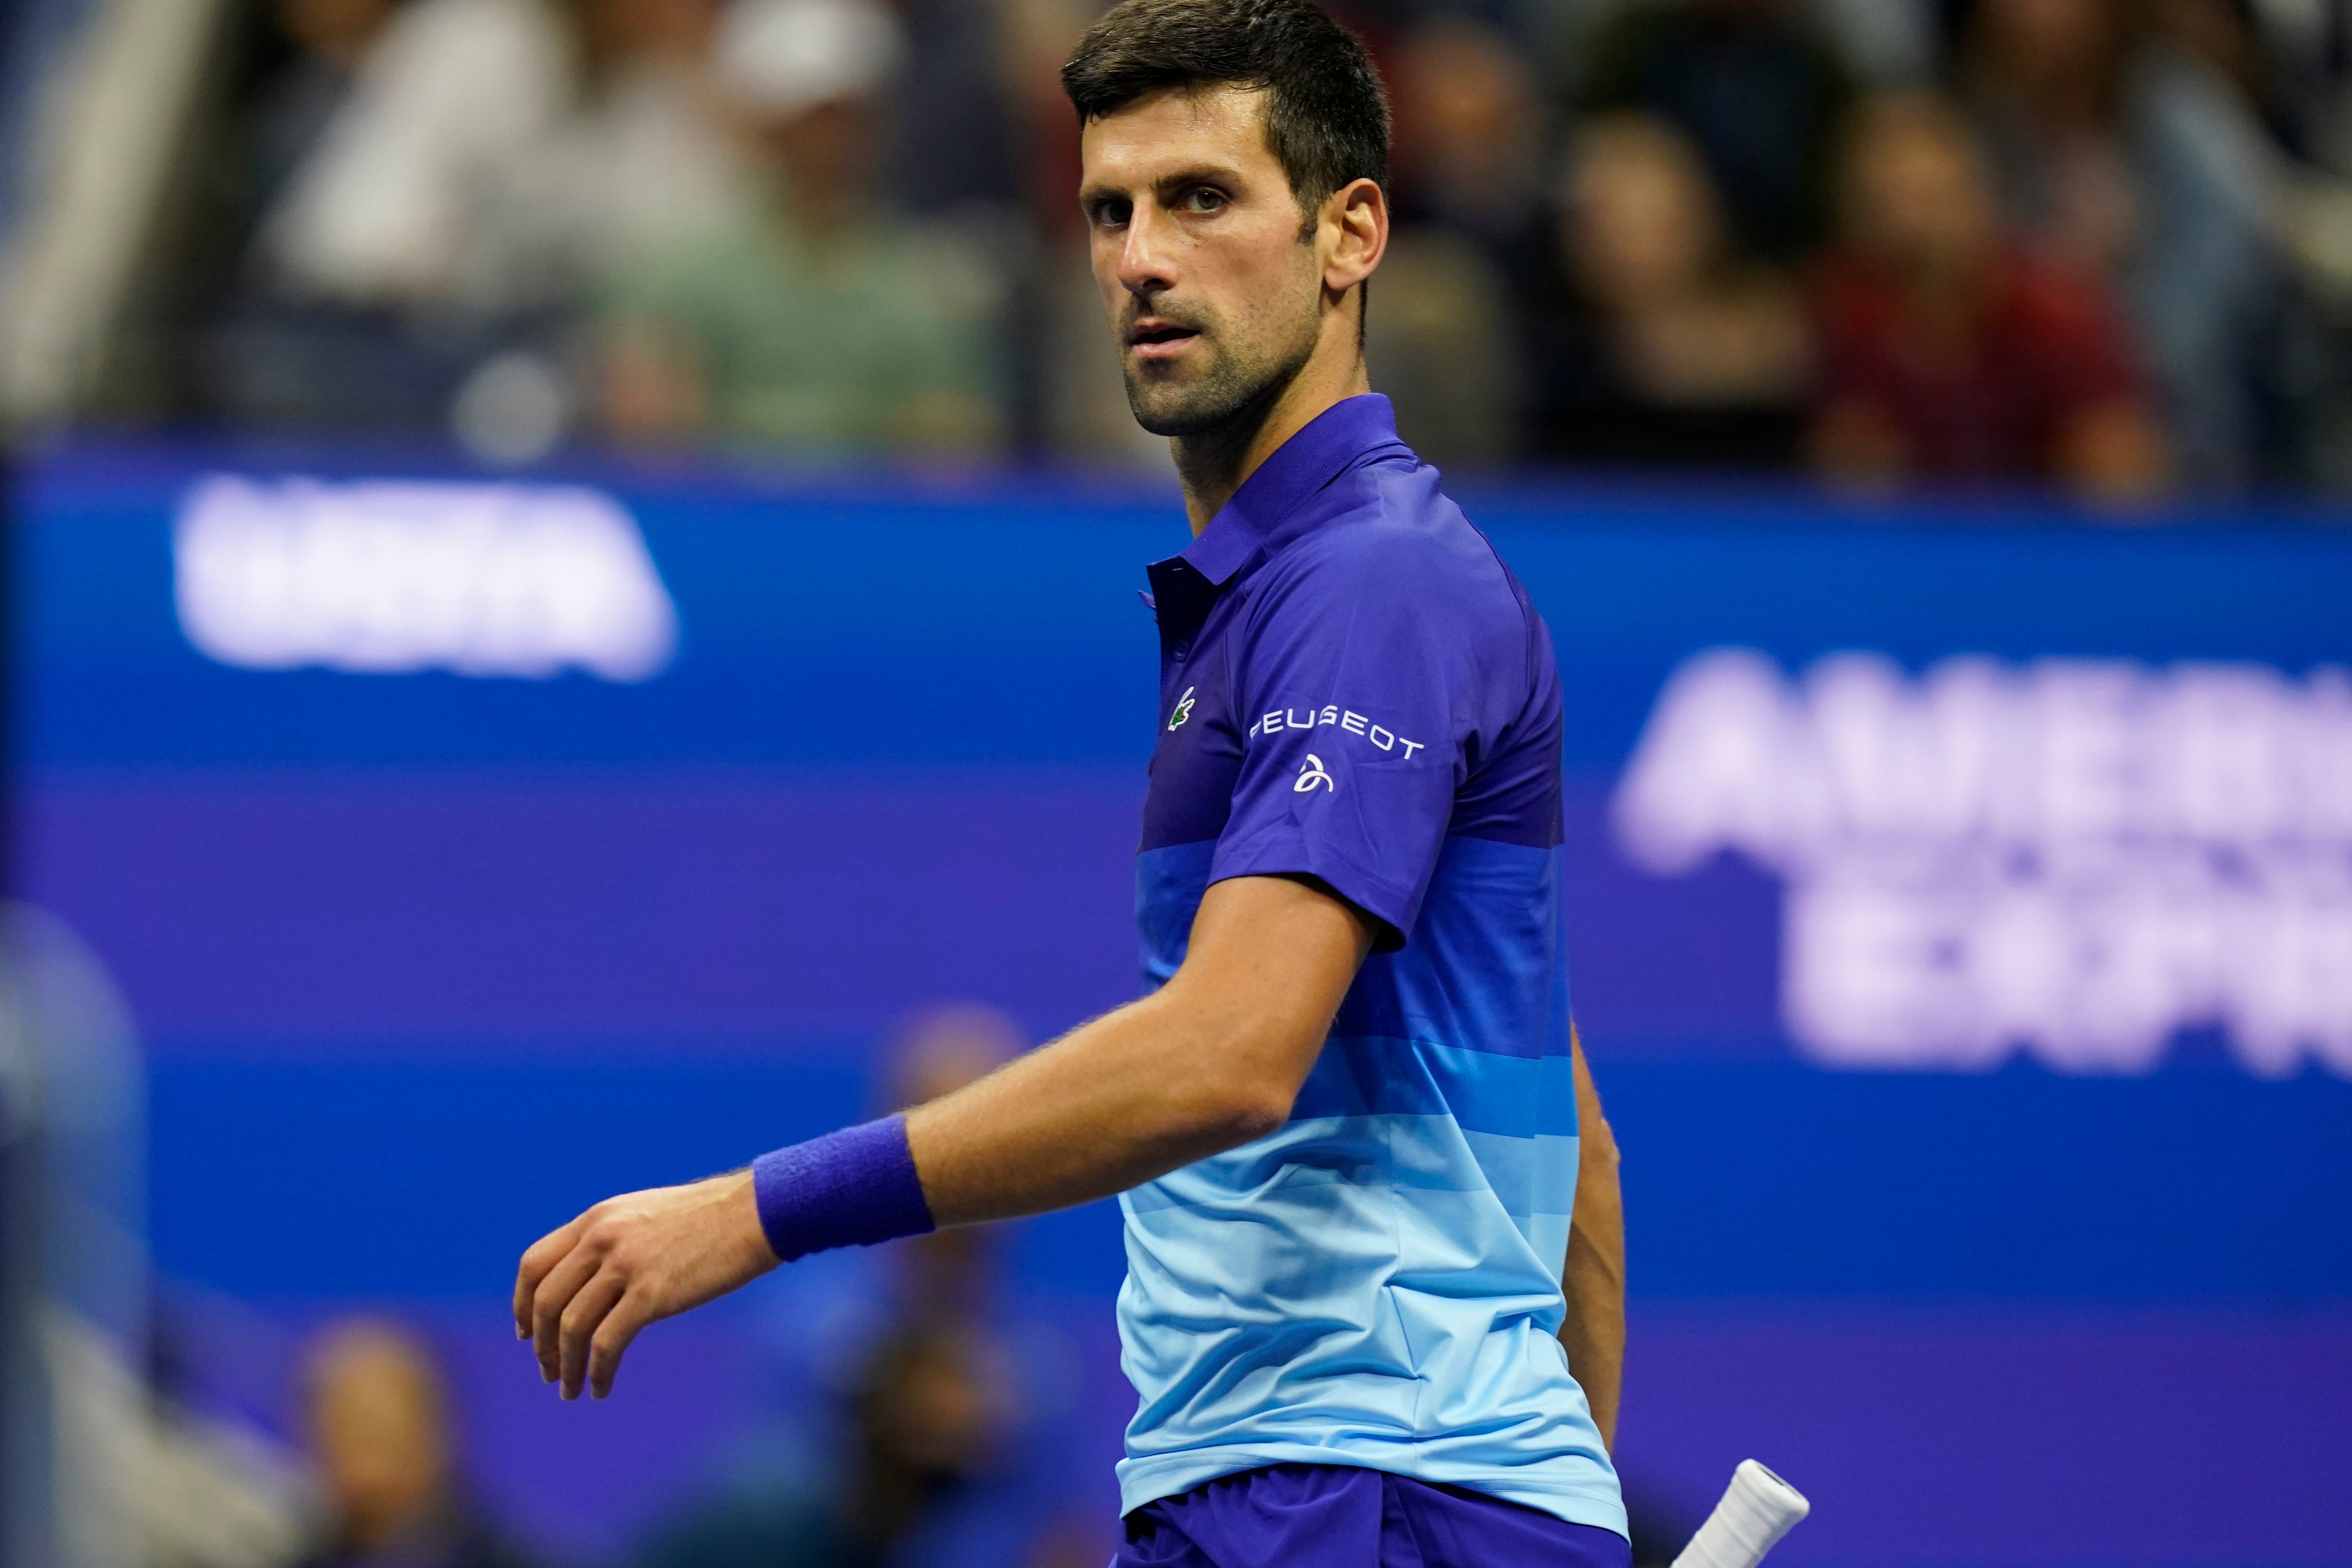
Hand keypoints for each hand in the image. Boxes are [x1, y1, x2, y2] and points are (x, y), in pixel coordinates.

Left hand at [513, 1170, 777, 1399]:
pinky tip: (601, 1388)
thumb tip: (590, 1280)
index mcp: (597, 1218)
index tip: (525, 1332)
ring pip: (571, 1326)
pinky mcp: (652, 1293)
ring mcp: (626, 1265)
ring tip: (571, 1390)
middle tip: (547, 1371)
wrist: (755, 1211)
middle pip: (546, 1300)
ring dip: (566, 1366)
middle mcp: (602, 1238)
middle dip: (540, 1343)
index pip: (534, 1263)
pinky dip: (598, 1372)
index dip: (522, 1303)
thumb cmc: (709, 1218)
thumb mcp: (644, 1216)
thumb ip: (611, 1240)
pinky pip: (608, 1343)